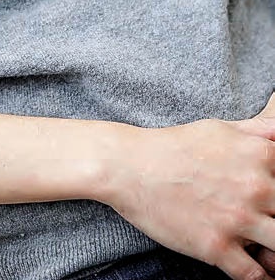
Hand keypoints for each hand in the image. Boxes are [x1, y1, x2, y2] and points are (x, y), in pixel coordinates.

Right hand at [104, 108, 274, 279]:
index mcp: (260, 156)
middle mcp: (255, 187)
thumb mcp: (222, 128)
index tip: (273, 203)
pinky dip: (263, 279)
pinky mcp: (217, 247)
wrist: (132, 167)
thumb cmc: (177, 146)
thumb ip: (260, 131)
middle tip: (267, 224)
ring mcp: (237, 219)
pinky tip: (263, 274)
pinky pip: (255, 276)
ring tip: (269, 252)